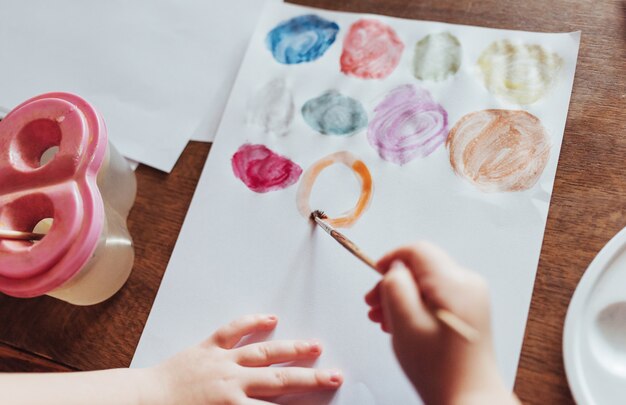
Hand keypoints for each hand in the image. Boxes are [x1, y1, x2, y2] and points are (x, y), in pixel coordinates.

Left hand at [151, 314, 341, 403]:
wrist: (141, 402)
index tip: (324, 402)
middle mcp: (233, 381)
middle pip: (280, 379)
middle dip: (311, 378)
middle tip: (335, 376)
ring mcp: (221, 361)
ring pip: (264, 352)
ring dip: (292, 348)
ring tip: (315, 345)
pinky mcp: (208, 347)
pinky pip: (233, 331)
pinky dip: (252, 322)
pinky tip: (270, 318)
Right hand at [365, 242, 518, 404]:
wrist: (468, 398)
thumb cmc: (439, 368)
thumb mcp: (404, 321)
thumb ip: (395, 285)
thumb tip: (395, 268)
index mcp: (454, 283)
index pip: (418, 251)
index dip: (391, 259)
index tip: (374, 273)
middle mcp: (468, 285)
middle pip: (422, 268)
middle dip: (394, 282)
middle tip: (373, 303)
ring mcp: (472, 299)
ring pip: (427, 283)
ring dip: (402, 296)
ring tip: (383, 318)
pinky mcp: (470, 312)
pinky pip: (437, 297)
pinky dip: (416, 305)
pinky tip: (401, 323)